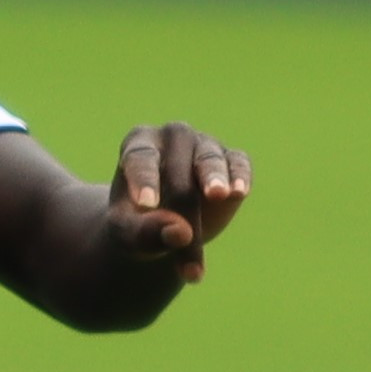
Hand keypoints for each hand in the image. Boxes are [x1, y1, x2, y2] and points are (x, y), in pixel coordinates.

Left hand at [107, 122, 250, 284]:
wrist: (162, 225)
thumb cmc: (135, 222)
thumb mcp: (130, 233)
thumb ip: (147, 232)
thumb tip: (181, 234)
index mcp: (138, 144)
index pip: (140, 157)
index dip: (144, 179)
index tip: (145, 204)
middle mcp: (173, 137)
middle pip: (177, 161)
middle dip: (181, 193)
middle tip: (184, 226)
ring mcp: (205, 145)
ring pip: (209, 159)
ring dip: (213, 178)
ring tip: (217, 194)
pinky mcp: (232, 160)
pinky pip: (238, 163)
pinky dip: (239, 175)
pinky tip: (239, 192)